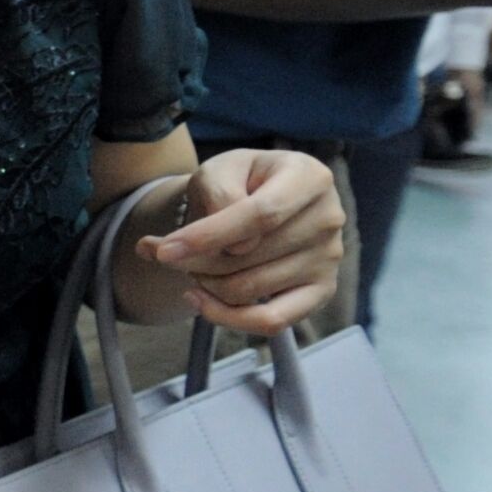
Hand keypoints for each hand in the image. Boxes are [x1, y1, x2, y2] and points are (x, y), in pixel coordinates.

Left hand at [142, 147, 344, 332]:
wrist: (256, 196)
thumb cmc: (238, 181)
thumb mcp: (220, 169)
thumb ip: (218, 193)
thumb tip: (224, 246)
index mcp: (310, 178)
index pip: (260, 216)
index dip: (208, 236)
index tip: (162, 251)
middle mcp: (328, 218)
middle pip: (248, 256)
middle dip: (195, 260)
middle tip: (168, 253)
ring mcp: (329, 258)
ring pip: (250, 289)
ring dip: (204, 282)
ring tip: (189, 265)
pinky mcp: (321, 290)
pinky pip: (272, 321)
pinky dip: (226, 317)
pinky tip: (197, 299)